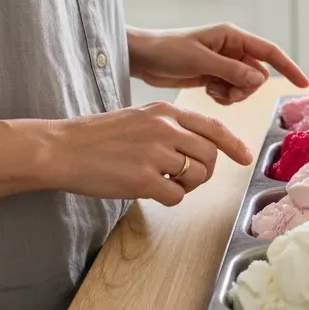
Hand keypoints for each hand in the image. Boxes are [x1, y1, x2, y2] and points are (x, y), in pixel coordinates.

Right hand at [45, 102, 251, 206]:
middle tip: (185, 179)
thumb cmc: (98, 136)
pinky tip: (148, 190)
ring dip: (186, 186)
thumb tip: (196, 147)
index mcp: (165, 111)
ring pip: (197, 176)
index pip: (212, 127)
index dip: (233, 144)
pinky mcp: (143, 179)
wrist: (62, 148)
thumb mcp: (139, 118)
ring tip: (162, 182)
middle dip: (204, 172)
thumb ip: (169, 127)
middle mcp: (165, 129)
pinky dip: (168, 198)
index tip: (246, 156)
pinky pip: (176, 196)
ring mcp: (155, 154)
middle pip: (210, 156)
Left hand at [128, 23, 308, 105]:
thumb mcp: (200, 61)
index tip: (302, 84)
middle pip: (258, 74)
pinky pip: (232, 90)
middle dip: (246, 87)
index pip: (269, 52)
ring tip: (214, 91)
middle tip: (226, 91)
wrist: (143, 57)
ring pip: (246, 85)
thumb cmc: (168, 51)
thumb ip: (231, 70)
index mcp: (232, 36)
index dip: (288, 67)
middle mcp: (232, 48)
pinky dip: (224, 96)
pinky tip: (209, 92)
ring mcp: (224, 62)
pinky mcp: (214, 75)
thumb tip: (259, 78)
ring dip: (234, 93)